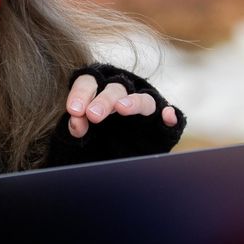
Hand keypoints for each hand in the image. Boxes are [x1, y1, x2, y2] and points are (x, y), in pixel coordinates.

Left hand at [64, 74, 178, 138]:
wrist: (113, 160)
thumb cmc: (92, 141)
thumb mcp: (81, 135)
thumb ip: (77, 127)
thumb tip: (76, 123)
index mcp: (98, 90)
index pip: (88, 82)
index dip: (80, 94)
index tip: (74, 110)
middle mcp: (122, 94)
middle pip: (114, 89)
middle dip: (103, 101)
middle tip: (93, 115)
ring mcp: (143, 107)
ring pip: (142, 99)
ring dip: (133, 102)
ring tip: (122, 108)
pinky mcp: (160, 122)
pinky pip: (167, 114)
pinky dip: (169, 115)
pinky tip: (167, 116)